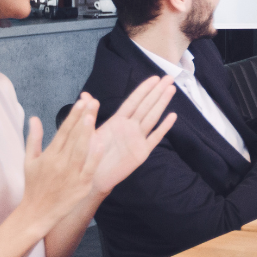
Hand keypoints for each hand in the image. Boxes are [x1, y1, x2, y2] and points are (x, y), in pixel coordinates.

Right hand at [17, 99, 102, 234]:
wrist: (37, 212)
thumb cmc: (34, 185)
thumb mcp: (29, 161)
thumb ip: (34, 138)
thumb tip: (34, 118)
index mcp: (49, 154)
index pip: (63, 131)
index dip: (73, 116)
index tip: (81, 101)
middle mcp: (60, 162)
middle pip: (73, 136)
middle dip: (83, 118)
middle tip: (92, 101)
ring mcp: (71, 173)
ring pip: (80, 149)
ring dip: (86, 133)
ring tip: (92, 117)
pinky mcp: (81, 185)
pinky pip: (89, 168)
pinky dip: (94, 156)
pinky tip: (100, 143)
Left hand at [88, 76, 178, 195]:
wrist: (91, 178)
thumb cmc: (87, 155)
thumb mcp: (85, 132)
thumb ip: (88, 113)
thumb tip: (85, 95)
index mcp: (117, 121)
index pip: (133, 101)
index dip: (144, 89)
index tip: (155, 78)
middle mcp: (130, 127)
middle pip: (146, 106)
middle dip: (157, 91)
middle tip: (169, 78)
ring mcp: (137, 139)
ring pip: (152, 117)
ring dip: (162, 103)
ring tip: (171, 90)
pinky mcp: (142, 152)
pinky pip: (155, 137)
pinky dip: (163, 127)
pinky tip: (172, 117)